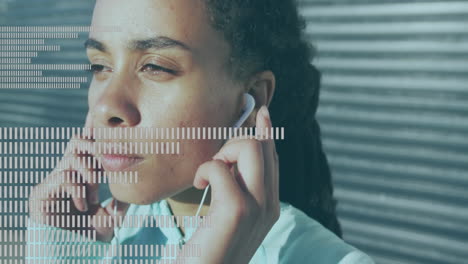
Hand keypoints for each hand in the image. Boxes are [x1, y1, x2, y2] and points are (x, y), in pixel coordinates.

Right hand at [28, 131, 128, 241]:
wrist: (72, 251)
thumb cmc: (91, 231)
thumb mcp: (112, 213)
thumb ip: (121, 198)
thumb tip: (132, 185)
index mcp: (82, 172)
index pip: (88, 144)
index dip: (98, 136)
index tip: (114, 139)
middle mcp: (66, 171)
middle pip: (77, 140)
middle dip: (96, 148)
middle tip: (107, 166)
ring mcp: (53, 180)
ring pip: (73, 157)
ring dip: (90, 176)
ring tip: (93, 197)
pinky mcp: (42, 193)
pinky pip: (64, 178)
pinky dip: (79, 191)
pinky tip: (83, 206)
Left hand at [180, 106, 279, 263]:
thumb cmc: (210, 251)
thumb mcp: (229, 219)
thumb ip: (238, 191)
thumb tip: (229, 161)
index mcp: (270, 205)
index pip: (273, 158)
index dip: (266, 133)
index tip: (262, 113)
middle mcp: (270, 204)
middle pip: (261, 146)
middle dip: (235, 142)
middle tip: (216, 163)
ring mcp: (257, 207)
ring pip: (249, 148)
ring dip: (222, 153)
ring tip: (209, 177)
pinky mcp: (237, 210)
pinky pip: (219, 167)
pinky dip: (204, 170)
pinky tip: (199, 186)